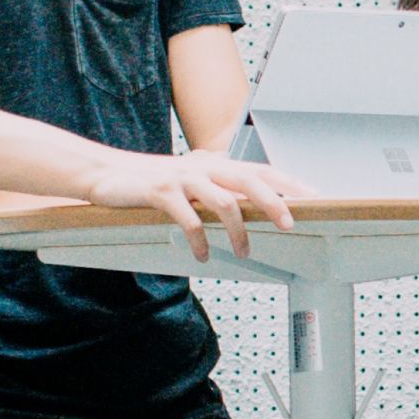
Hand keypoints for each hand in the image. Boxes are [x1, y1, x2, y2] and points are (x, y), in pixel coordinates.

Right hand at [90, 150, 310, 258]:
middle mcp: (203, 167)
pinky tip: (204, 255)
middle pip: (248, 180)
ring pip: (223, 202)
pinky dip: (200, 240)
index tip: (313, 196)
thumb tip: (238, 175)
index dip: (287, 182)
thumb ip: (213, 176)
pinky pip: (189, 219)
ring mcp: (182, 178)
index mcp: (214, 164)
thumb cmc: (149, 179)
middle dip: (273, 202)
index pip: (259, 169)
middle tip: (289, 223)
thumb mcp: (187, 175)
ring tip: (244, 252)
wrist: (105, 173)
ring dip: (238, 231)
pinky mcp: (161, 193)